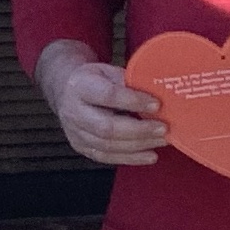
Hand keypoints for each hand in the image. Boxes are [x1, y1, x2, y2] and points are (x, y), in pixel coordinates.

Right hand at [35, 43, 166, 166]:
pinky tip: (149, 155)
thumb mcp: (109, 71)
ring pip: (107, 145)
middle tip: (163, 128)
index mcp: (81, 86)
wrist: (67, 91)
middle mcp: (74, 111)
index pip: (108, 96)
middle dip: (139, 130)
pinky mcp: (80, 146)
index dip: (133, 101)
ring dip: (139, 145)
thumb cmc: (93, 80)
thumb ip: (130, 82)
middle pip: (106, 127)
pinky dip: (130, 158)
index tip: (157, 104)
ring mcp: (75, 132)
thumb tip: (161, 93)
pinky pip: (105, 157)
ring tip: (161, 140)